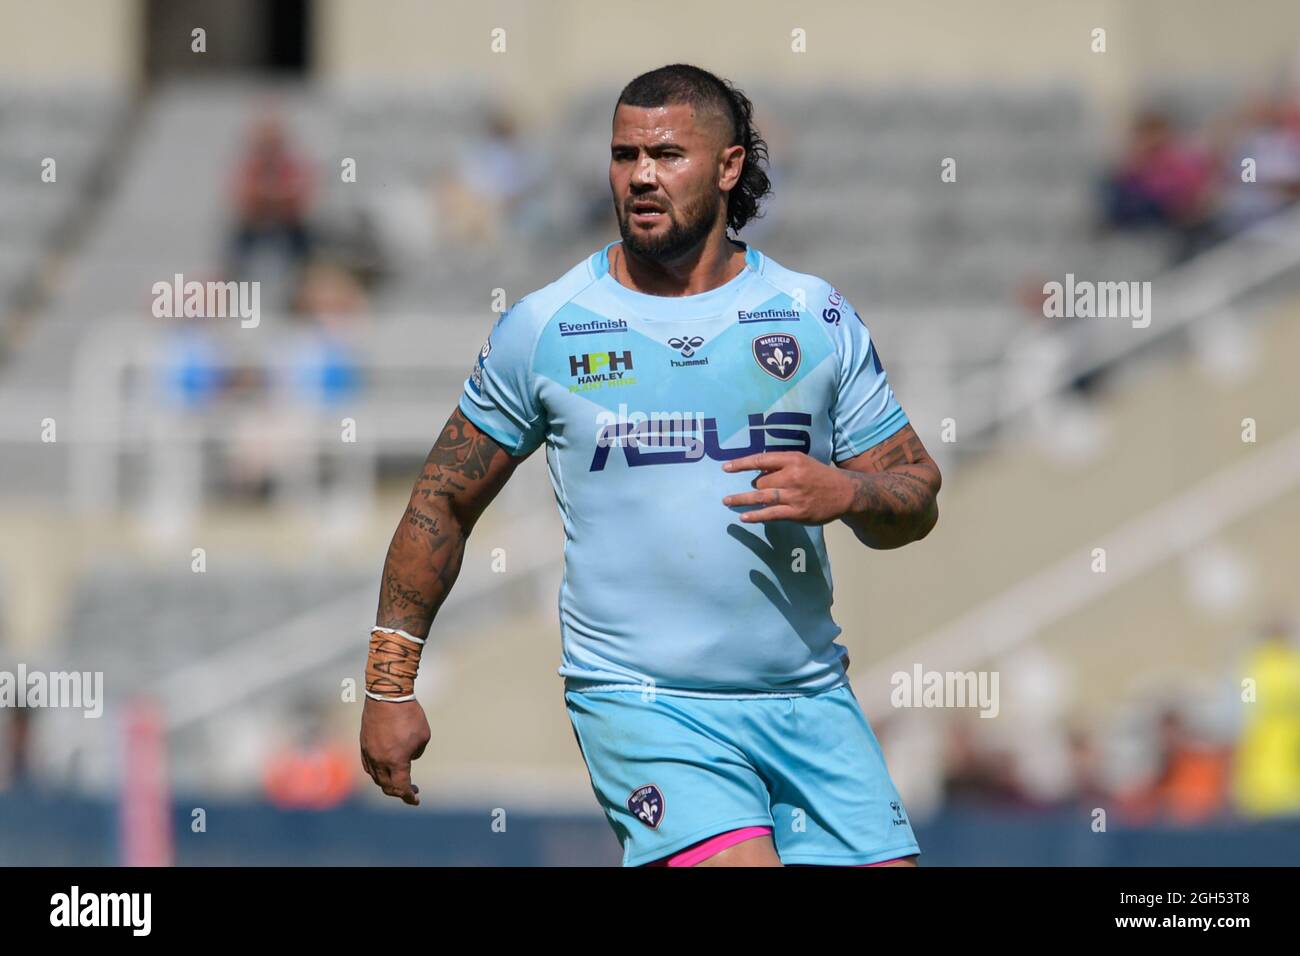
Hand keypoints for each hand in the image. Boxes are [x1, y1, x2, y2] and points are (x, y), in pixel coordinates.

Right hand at [360, 697, 429, 805]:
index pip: (401, 787)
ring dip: (387, 783)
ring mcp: (369, 752)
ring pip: (376, 777)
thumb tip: (407, 759)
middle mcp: (379, 761)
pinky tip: (384, 769)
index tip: (415, 799)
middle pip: (387, 786)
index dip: (408, 797)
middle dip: (399, 792)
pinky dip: (377, 772)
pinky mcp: (364, 744)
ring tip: (398, 781)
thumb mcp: (422, 737)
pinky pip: (369, 765)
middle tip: (411, 791)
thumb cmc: (410, 715)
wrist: (388, 695)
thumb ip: (416, 753)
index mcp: (396, 761)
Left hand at [722, 452, 852, 523]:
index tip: (725, 468)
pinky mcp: (797, 512)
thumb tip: (756, 473)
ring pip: (762, 497)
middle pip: (760, 481)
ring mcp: (794, 495)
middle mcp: (792, 476)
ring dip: (741, 500)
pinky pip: (771, 514)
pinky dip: (756, 515)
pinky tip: (744, 517)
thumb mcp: (803, 462)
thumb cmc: (820, 476)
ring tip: (727, 501)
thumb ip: (781, 466)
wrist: (845, 492)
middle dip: (756, 486)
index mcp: (793, 460)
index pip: (761, 460)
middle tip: (759, 489)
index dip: (741, 464)